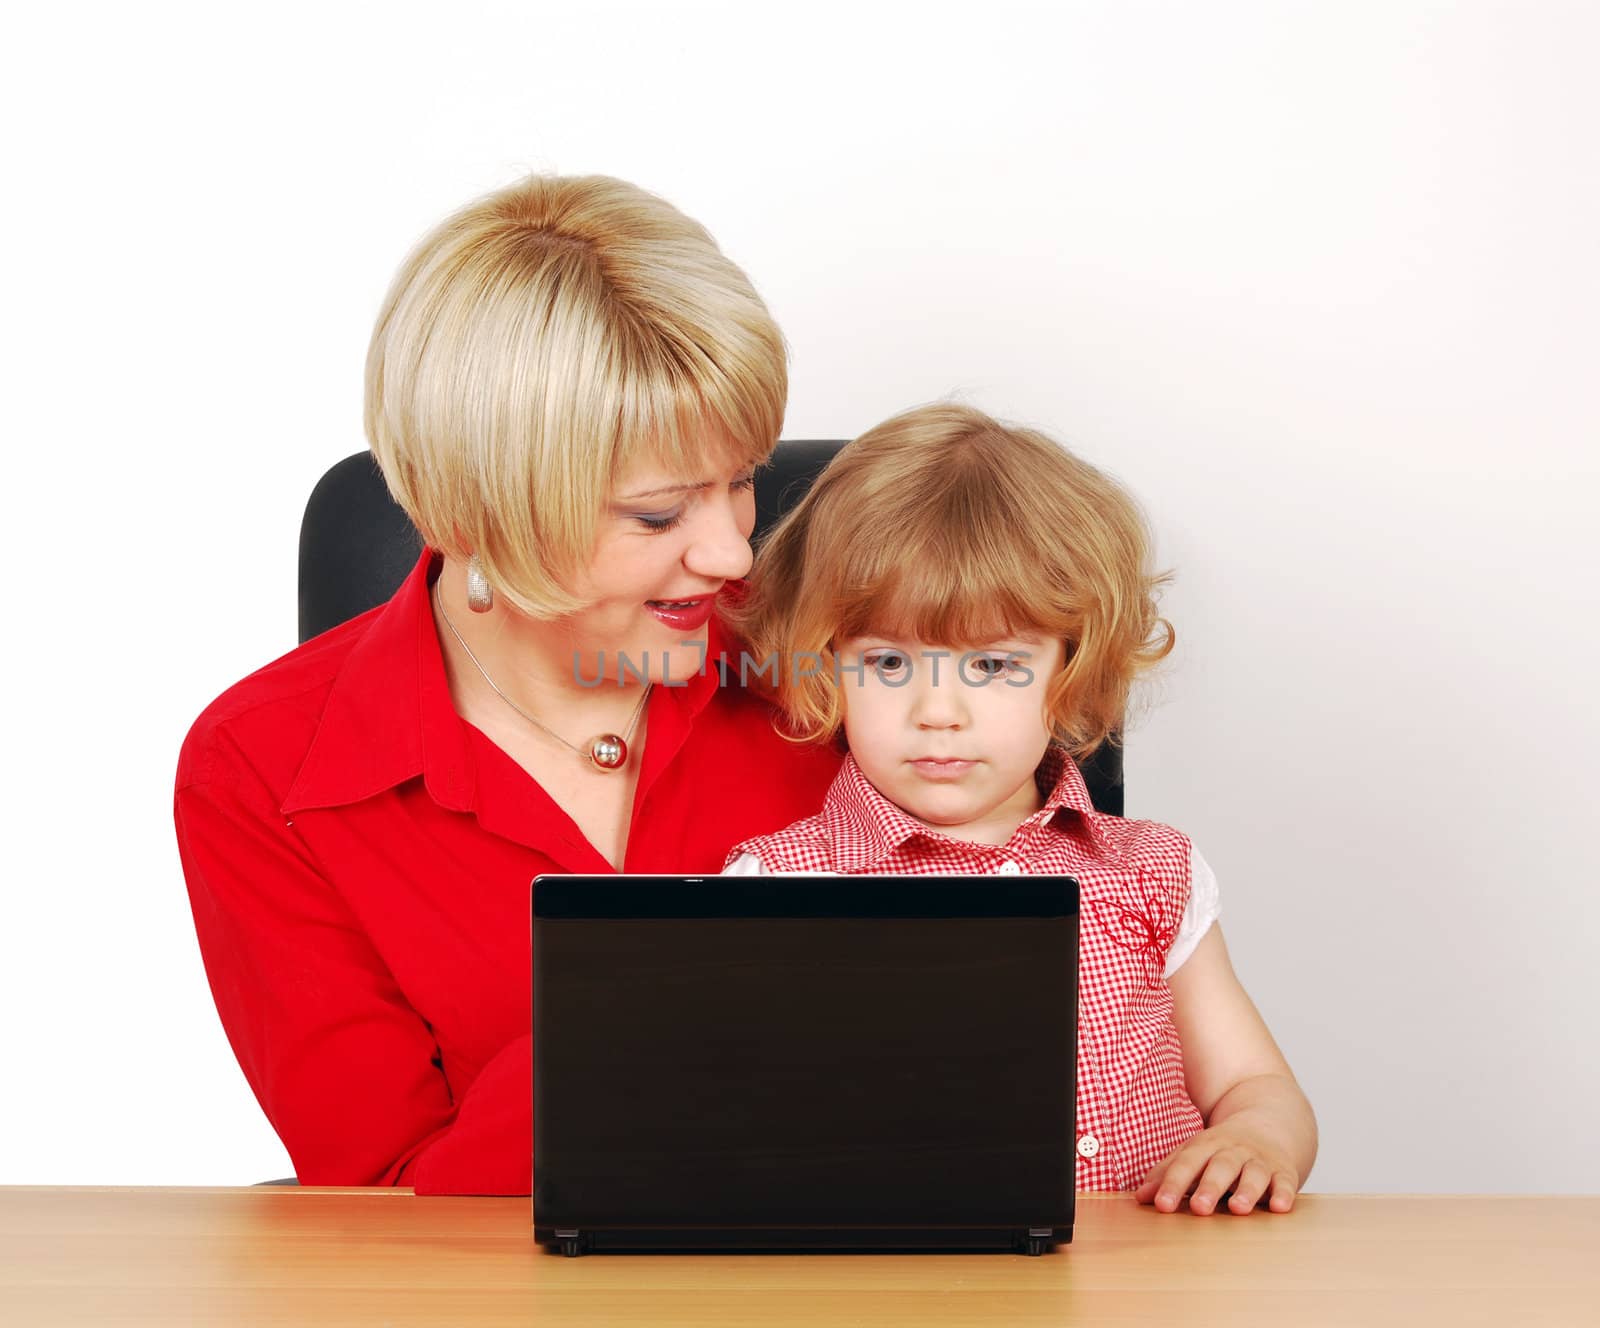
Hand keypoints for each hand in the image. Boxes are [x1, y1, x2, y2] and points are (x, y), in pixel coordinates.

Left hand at [1134, 1119, 1300, 1214]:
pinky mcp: (1284, 1171)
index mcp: (1205, 1145)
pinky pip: (1286, 1182)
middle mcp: (1233, 1151)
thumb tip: (1140, 1197)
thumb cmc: (1222, 1148)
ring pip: (1253, 1174)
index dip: (1173, 1183)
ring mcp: (1260, 1160)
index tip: (1161, 1205)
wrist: (1270, 1122)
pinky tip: (1280, 1207)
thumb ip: (1167, 1173)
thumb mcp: (1194, 1153)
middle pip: (1219, 1167)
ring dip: (1246, 1191)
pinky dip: (1285, 1194)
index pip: (1186, 1163)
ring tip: (1238, 1208)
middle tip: (1199, 1209)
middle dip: (1209, 1187)